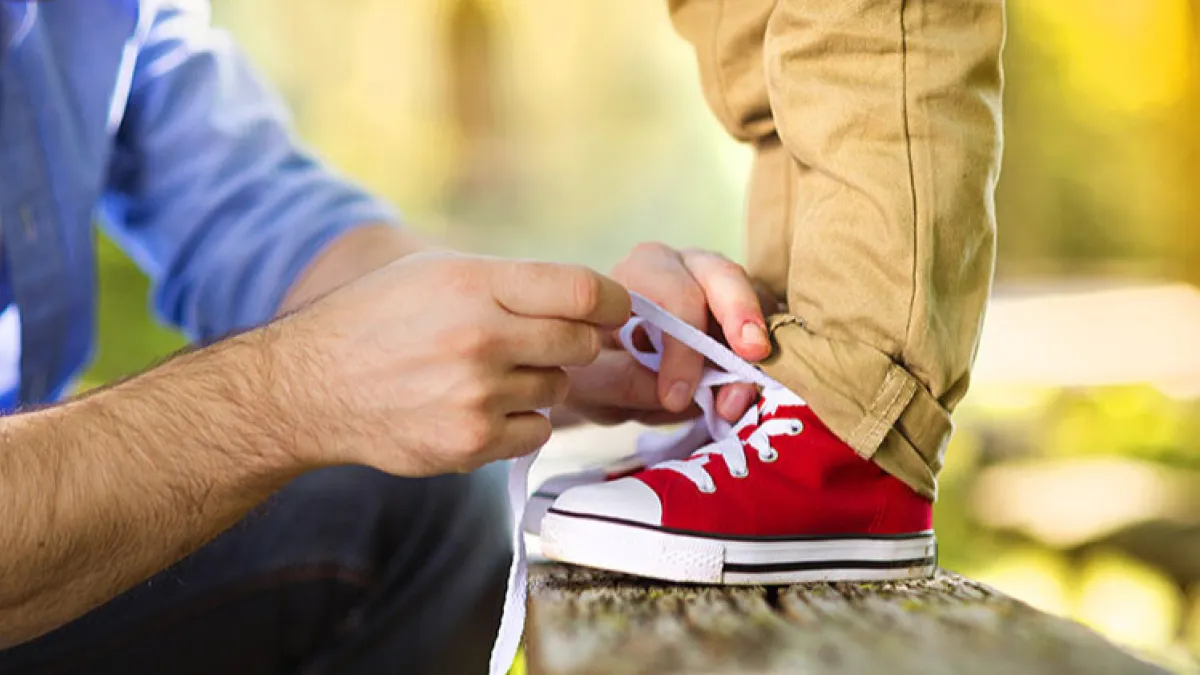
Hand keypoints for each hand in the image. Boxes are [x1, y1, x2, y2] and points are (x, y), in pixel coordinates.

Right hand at [277, 251, 629, 475]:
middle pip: (582, 343)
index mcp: (474, 284)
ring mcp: (476, 395)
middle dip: (572, 342)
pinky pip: (537, 431)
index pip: (584, 292)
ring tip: (483, 374)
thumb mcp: (437, 273)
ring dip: (536, 382)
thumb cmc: (379, 320)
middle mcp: (480, 338)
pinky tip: (478, 407)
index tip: (613, 310)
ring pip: (558, 388)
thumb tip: (593, 301)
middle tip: (536, 343)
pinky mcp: (471, 442)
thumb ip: (512, 283)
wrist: (310, 387)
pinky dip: (519, 422)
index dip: (613, 303)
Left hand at [565, 243, 775, 425]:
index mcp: (642, 271)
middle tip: (752, 356)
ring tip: (741, 399)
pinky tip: (753, 393)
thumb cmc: (594, 365)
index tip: (676, 397)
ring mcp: (723, 288)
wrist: (604, 371)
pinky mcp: (747, 314)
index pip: (673, 295)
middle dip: (740, 315)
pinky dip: (767, 360)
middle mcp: (686, 267)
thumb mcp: (590, 380)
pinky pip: (770, 328)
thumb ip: (621, 381)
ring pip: (755, 302)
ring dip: (755, 353)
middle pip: (724, 276)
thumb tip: (676, 393)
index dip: (683, 347)